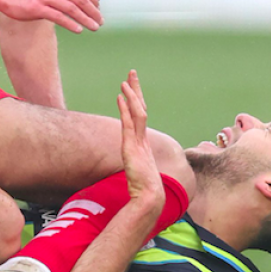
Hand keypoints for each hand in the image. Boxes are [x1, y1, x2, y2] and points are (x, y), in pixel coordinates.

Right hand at [0, 0, 101, 33]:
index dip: (94, 1)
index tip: (99, 13)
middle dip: (93, 12)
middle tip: (100, 23)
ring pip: (71, 8)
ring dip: (86, 19)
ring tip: (94, 28)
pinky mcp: (36, 7)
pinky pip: (58, 16)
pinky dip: (70, 24)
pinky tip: (78, 30)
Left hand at [117, 70, 164, 208]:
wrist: (150, 199)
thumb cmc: (144, 190)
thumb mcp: (135, 174)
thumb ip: (133, 167)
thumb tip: (128, 167)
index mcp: (143, 144)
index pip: (139, 116)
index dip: (135, 101)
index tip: (130, 87)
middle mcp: (143, 139)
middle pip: (140, 108)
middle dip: (136, 90)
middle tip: (132, 73)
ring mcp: (139, 142)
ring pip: (137, 113)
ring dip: (131, 95)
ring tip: (125, 80)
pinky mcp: (132, 148)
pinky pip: (129, 124)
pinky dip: (125, 109)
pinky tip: (120, 97)